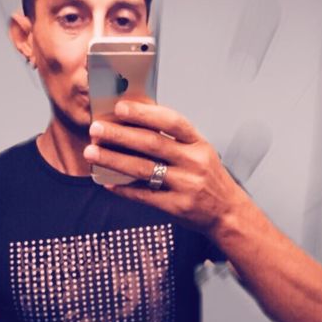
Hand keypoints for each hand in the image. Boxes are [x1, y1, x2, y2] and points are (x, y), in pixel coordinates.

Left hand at [82, 100, 248, 235]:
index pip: (171, 122)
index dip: (145, 113)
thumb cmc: (209, 180)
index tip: (120, 108)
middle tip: (96, 129)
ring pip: (144, 169)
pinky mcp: (177, 206)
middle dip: (120, 135)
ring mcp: (186, 185)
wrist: (228, 214)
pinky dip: (123, 189)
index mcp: (199, 144)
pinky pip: (144, 196)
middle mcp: (194, 162)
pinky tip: (107, 183)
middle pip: (152, 144)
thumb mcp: (200, 153)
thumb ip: (174, 139)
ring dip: (114, 159)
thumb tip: (138, 121)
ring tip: (93, 152)